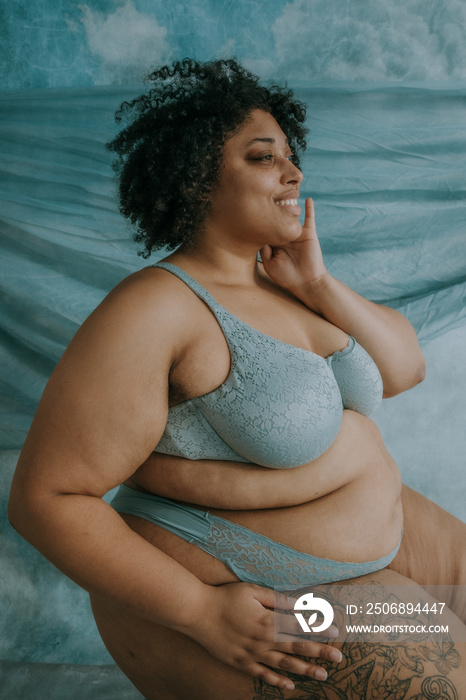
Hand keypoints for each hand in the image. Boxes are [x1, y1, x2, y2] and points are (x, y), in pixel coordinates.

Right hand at [187, 581, 341, 690]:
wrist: (197, 613)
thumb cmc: (226, 597)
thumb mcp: (252, 592)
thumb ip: (277, 599)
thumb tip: (299, 601)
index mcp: (267, 621)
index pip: (299, 626)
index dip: (318, 628)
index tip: (335, 632)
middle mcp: (262, 641)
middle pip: (296, 648)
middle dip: (319, 653)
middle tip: (338, 659)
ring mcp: (252, 654)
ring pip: (283, 665)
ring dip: (305, 670)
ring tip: (322, 676)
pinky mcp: (241, 663)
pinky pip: (263, 675)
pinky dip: (278, 681)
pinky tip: (290, 685)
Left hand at [261, 198, 329, 294]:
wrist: (306, 282)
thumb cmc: (287, 276)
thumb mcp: (269, 264)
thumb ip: (264, 249)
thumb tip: (259, 233)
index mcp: (274, 242)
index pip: (266, 226)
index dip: (259, 219)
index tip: (250, 209)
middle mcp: (284, 235)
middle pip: (278, 217)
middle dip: (272, 207)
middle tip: (264, 194)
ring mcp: (297, 233)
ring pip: (292, 215)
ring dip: (288, 205)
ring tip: (283, 193)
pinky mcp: (308, 234)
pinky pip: (310, 219)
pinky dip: (310, 209)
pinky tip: (308, 199)